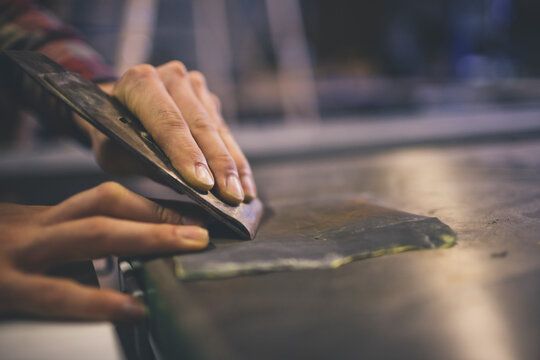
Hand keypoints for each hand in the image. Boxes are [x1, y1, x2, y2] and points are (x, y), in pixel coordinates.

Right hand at [0, 182, 207, 322]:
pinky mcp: (6, 287)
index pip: (108, 198)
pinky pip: (56, 293)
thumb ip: (70, 244)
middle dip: (159, 215)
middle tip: (202, 228)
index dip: (153, 206)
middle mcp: (36, 228)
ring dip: (146, 238)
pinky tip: (129, 307)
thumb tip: (129, 250)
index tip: (193, 216)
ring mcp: (20, 255)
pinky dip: (97, 300)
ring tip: (185, 246)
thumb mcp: (27, 241)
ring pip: (91, 234)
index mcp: (46, 220)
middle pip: (106, 206)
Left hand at [79, 63, 256, 204]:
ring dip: (233, 166)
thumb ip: (139, 161)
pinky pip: (226, 133)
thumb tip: (178, 181)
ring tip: (243, 196)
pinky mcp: (210, 101)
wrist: (118, 107)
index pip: (168, 121)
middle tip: (230, 196)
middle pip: (200, 125)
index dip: (186, 153)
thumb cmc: (111, 133)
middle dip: (218, 164)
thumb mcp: (111, 151)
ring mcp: (195, 86)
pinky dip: (237, 161)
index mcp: (140, 82)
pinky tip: (246, 185)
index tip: (202, 184)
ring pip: (218, 130)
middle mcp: (172, 77)